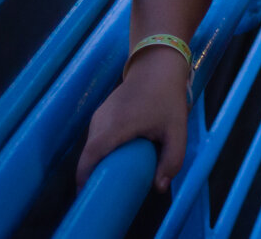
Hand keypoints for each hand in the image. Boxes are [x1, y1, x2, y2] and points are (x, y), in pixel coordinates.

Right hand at [76, 51, 190, 191]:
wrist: (158, 65)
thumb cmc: (168, 98)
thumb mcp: (177, 130)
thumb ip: (172, 160)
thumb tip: (158, 188)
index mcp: (114, 128)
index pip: (90, 158)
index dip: (84, 179)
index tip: (88, 195)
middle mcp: (100, 121)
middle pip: (88, 155)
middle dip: (92, 174)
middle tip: (105, 191)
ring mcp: (98, 115)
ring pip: (91, 146)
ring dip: (97, 161)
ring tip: (112, 176)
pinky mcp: (101, 112)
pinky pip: (96, 136)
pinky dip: (101, 149)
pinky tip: (115, 157)